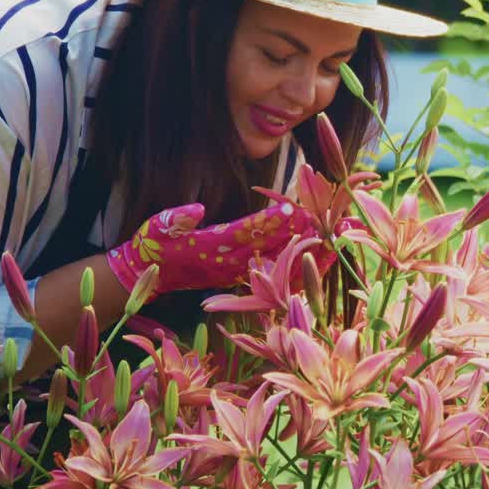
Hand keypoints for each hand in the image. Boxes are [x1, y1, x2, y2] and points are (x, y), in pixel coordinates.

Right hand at [106, 200, 314, 295]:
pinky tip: (326, 254)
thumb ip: (175, 219)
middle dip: (301, 235)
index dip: (270, 223)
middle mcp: (230, 264)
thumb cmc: (154, 246)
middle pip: (273, 249)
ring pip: (281, 264)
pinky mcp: (244, 278)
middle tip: (330, 220)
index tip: (293, 210)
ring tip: (339, 236)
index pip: (246, 234)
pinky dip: (303, 265)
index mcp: (210, 249)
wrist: (150, 275)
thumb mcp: (157, 227)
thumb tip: (196, 210)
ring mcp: (239, 273)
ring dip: (310, 251)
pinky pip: (279, 274)